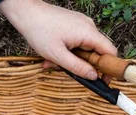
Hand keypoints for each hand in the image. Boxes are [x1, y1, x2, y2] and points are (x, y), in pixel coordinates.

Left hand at [0, 0, 116, 79]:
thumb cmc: (39, 31)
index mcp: (88, 33)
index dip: (108, 68)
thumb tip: (94, 76)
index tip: (102, 80)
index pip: (110, 52)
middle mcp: (88, 26)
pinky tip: (52, 54)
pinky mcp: (74, 24)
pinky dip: (67, 51)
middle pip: (96, 52)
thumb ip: (77, 67)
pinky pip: (76, 42)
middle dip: (82, 65)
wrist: (26, 12)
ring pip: (83, 48)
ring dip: (70, 59)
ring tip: (52, 62)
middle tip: (67, 71)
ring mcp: (81, 24)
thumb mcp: (58, 55)